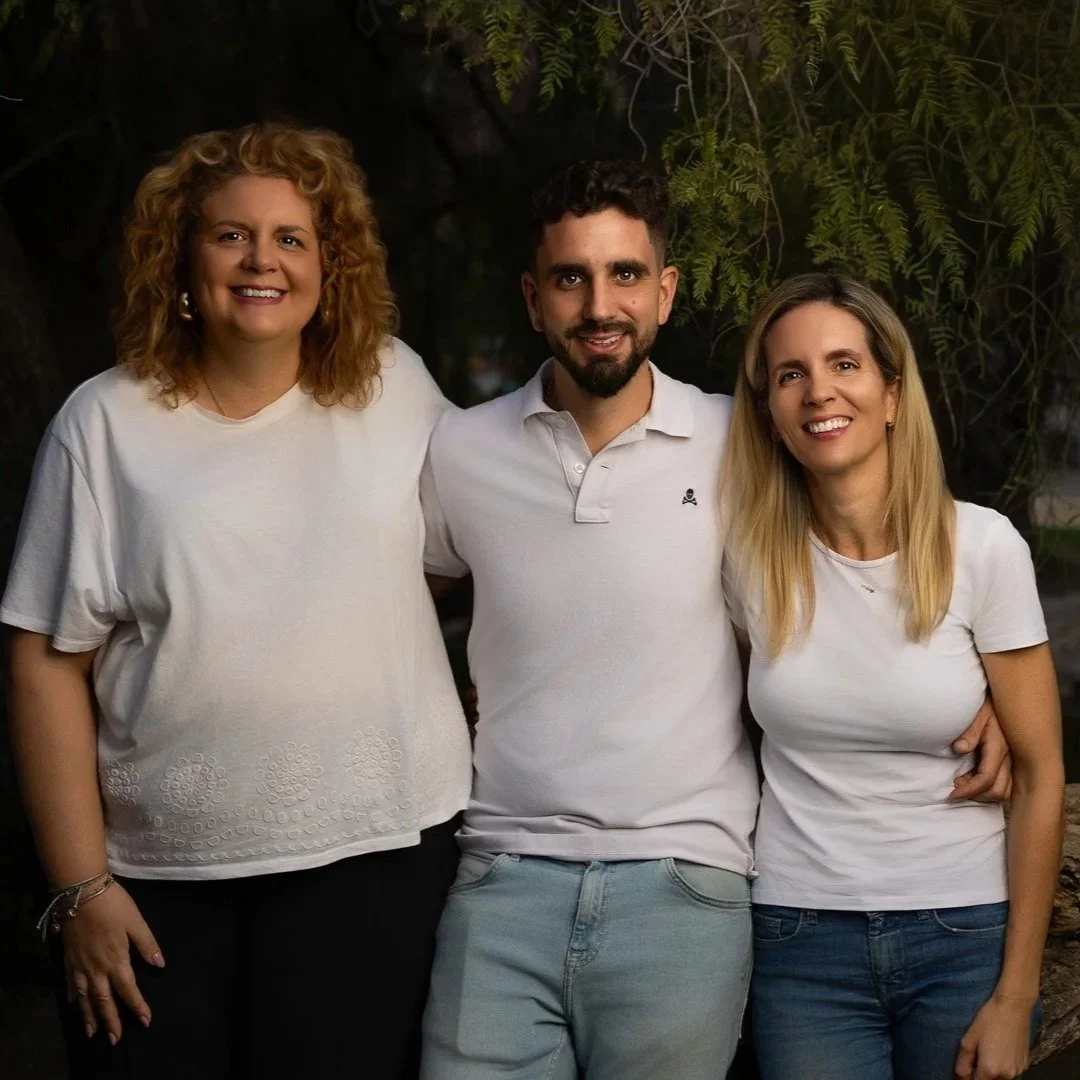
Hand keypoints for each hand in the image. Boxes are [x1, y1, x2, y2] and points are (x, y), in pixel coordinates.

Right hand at [62, 881, 164, 1043]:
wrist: (81, 893)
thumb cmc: (113, 905)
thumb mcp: (136, 922)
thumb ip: (147, 944)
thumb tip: (160, 964)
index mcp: (116, 960)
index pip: (128, 989)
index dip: (137, 1006)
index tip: (145, 1021)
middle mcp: (96, 968)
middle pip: (104, 1000)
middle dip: (111, 1021)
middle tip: (115, 1040)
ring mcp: (79, 966)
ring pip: (84, 998)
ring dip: (89, 1016)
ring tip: (93, 1033)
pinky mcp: (68, 959)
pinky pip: (70, 984)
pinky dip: (72, 997)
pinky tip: (73, 1004)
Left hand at [949, 696, 1011, 802]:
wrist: (1003, 697)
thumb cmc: (986, 704)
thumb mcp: (976, 713)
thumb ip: (969, 732)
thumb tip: (959, 749)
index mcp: (999, 747)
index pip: (986, 779)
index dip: (968, 791)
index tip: (951, 794)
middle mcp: (1009, 757)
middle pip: (997, 790)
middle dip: (975, 795)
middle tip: (956, 788)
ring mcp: (1013, 760)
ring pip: (1005, 790)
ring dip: (984, 793)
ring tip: (965, 783)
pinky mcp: (1013, 761)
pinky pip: (1007, 784)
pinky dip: (992, 788)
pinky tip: (975, 778)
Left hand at [954, 993, 1032, 1078]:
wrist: (1013, 1008)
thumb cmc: (988, 1020)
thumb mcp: (968, 1040)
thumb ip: (963, 1063)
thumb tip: (961, 1078)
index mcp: (990, 1071)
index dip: (968, 1078)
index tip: (966, 1069)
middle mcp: (1006, 1076)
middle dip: (980, 1075)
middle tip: (976, 1058)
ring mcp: (1018, 1072)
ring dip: (992, 1073)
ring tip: (988, 1052)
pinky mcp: (1026, 1066)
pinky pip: (1011, 1073)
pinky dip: (1003, 1068)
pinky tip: (999, 1051)